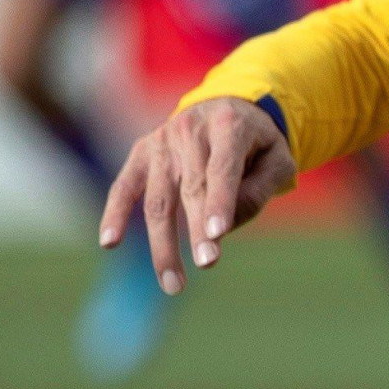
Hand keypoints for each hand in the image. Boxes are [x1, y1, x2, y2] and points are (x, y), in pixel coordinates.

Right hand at [99, 96, 299, 294]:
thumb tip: (225, 226)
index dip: (219, 202)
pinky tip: (110, 243)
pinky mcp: (141, 153)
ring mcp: (161, 142)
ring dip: (163, 243)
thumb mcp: (278, 158)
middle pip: (191, 188)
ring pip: (158, 199)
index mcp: (229, 125)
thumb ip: (261, 187)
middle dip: (196, 230)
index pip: (222, 169)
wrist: (226, 105)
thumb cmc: (258, 142)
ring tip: (173, 284)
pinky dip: (114, 214)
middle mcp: (190, 130)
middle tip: (207, 264)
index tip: (217, 236)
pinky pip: (124, 187)